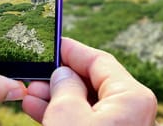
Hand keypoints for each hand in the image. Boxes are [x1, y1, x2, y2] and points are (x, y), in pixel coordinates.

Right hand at [23, 37, 156, 124]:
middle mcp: (133, 110)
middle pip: (93, 82)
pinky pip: (87, 121)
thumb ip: (64, 87)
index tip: (52, 44)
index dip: (72, 51)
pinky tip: (38, 109)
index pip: (100, 60)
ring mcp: (123, 125)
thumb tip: (63, 74)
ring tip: (30, 94)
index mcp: (132, 96)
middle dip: (60, 78)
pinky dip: (65, 115)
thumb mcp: (68, 116)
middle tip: (34, 74)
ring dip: (57, 98)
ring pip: (87, 104)